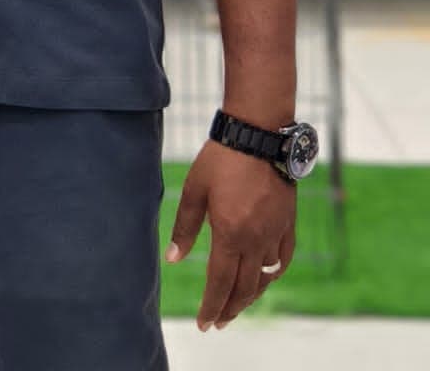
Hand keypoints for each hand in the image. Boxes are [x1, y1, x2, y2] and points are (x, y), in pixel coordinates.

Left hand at [167, 140, 295, 331]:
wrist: (259, 135)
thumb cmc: (221, 158)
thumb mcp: (194, 190)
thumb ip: (185, 228)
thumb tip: (173, 259)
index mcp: (230, 233)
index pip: (220, 283)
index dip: (212, 307)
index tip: (205, 324)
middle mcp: (256, 240)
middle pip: (244, 288)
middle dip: (229, 309)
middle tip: (218, 323)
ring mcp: (275, 233)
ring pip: (264, 278)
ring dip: (250, 297)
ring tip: (236, 306)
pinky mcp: (287, 223)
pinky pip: (282, 260)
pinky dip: (272, 275)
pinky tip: (264, 279)